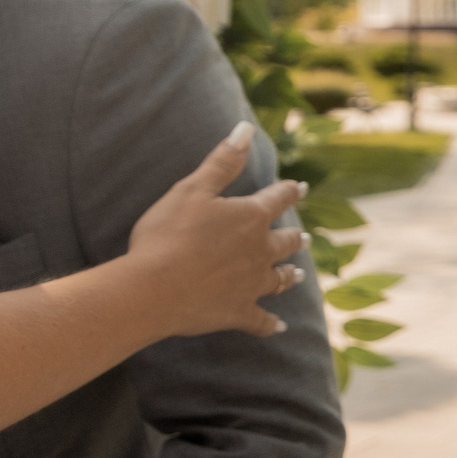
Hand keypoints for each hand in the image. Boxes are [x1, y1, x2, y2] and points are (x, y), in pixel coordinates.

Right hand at [121, 123, 308, 338]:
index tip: (301, 188)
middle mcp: (260, 251)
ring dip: (288, 275)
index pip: (278, 199)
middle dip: (294, 238)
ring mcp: (252, 285)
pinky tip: (280, 328)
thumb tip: (246, 129)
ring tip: (296, 274)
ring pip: (279, 279)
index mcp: (251, 218)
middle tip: (304, 237)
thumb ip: (222, 161)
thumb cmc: (168, 235)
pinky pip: (261, 321)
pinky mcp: (238, 312)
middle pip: (285, 242)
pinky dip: (271, 324)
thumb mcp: (192, 189)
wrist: (153, 289)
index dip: (289, 191)